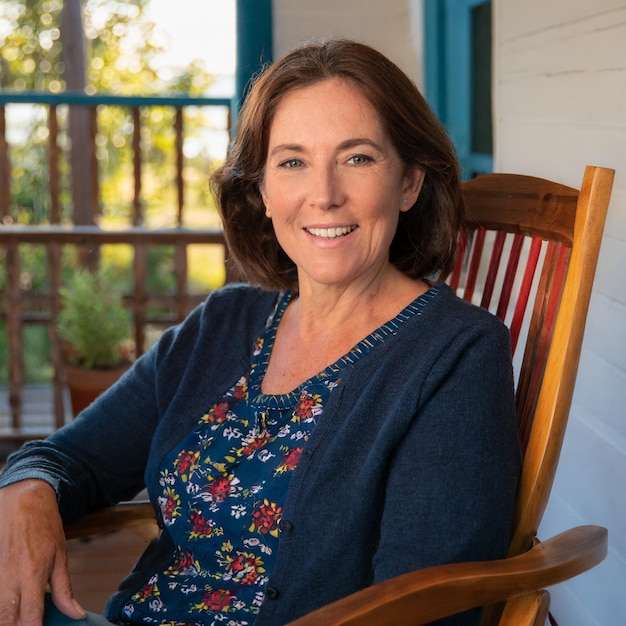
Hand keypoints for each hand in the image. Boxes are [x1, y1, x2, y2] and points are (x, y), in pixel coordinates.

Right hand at [0, 480, 85, 624]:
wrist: (23, 499)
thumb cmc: (44, 525)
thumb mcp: (60, 555)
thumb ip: (64, 589)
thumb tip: (76, 613)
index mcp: (33, 573)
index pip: (30, 616)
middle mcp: (10, 576)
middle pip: (5, 618)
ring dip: (5, 617)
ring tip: (18, 617)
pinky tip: (7, 604)